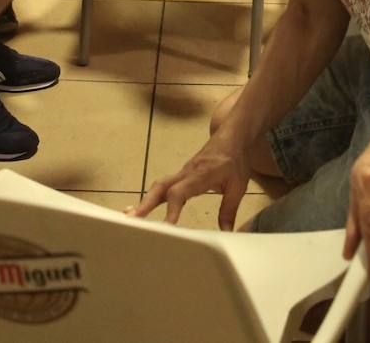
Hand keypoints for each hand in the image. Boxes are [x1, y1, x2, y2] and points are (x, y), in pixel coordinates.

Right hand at [132, 137, 253, 229]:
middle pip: (161, 187)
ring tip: (130, 217)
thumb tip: (226, 233)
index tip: (166, 226)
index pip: (180, 191)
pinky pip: (164, 186)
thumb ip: (229, 210)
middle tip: (132, 220)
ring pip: (159, 185)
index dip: (172, 208)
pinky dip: (152, 198)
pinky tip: (143, 209)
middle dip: (146, 204)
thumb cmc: (235, 160)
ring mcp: (182, 173)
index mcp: (201, 175)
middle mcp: (187, 173)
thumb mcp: (238, 186)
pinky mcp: (182, 175)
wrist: (233, 135)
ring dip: (145, 201)